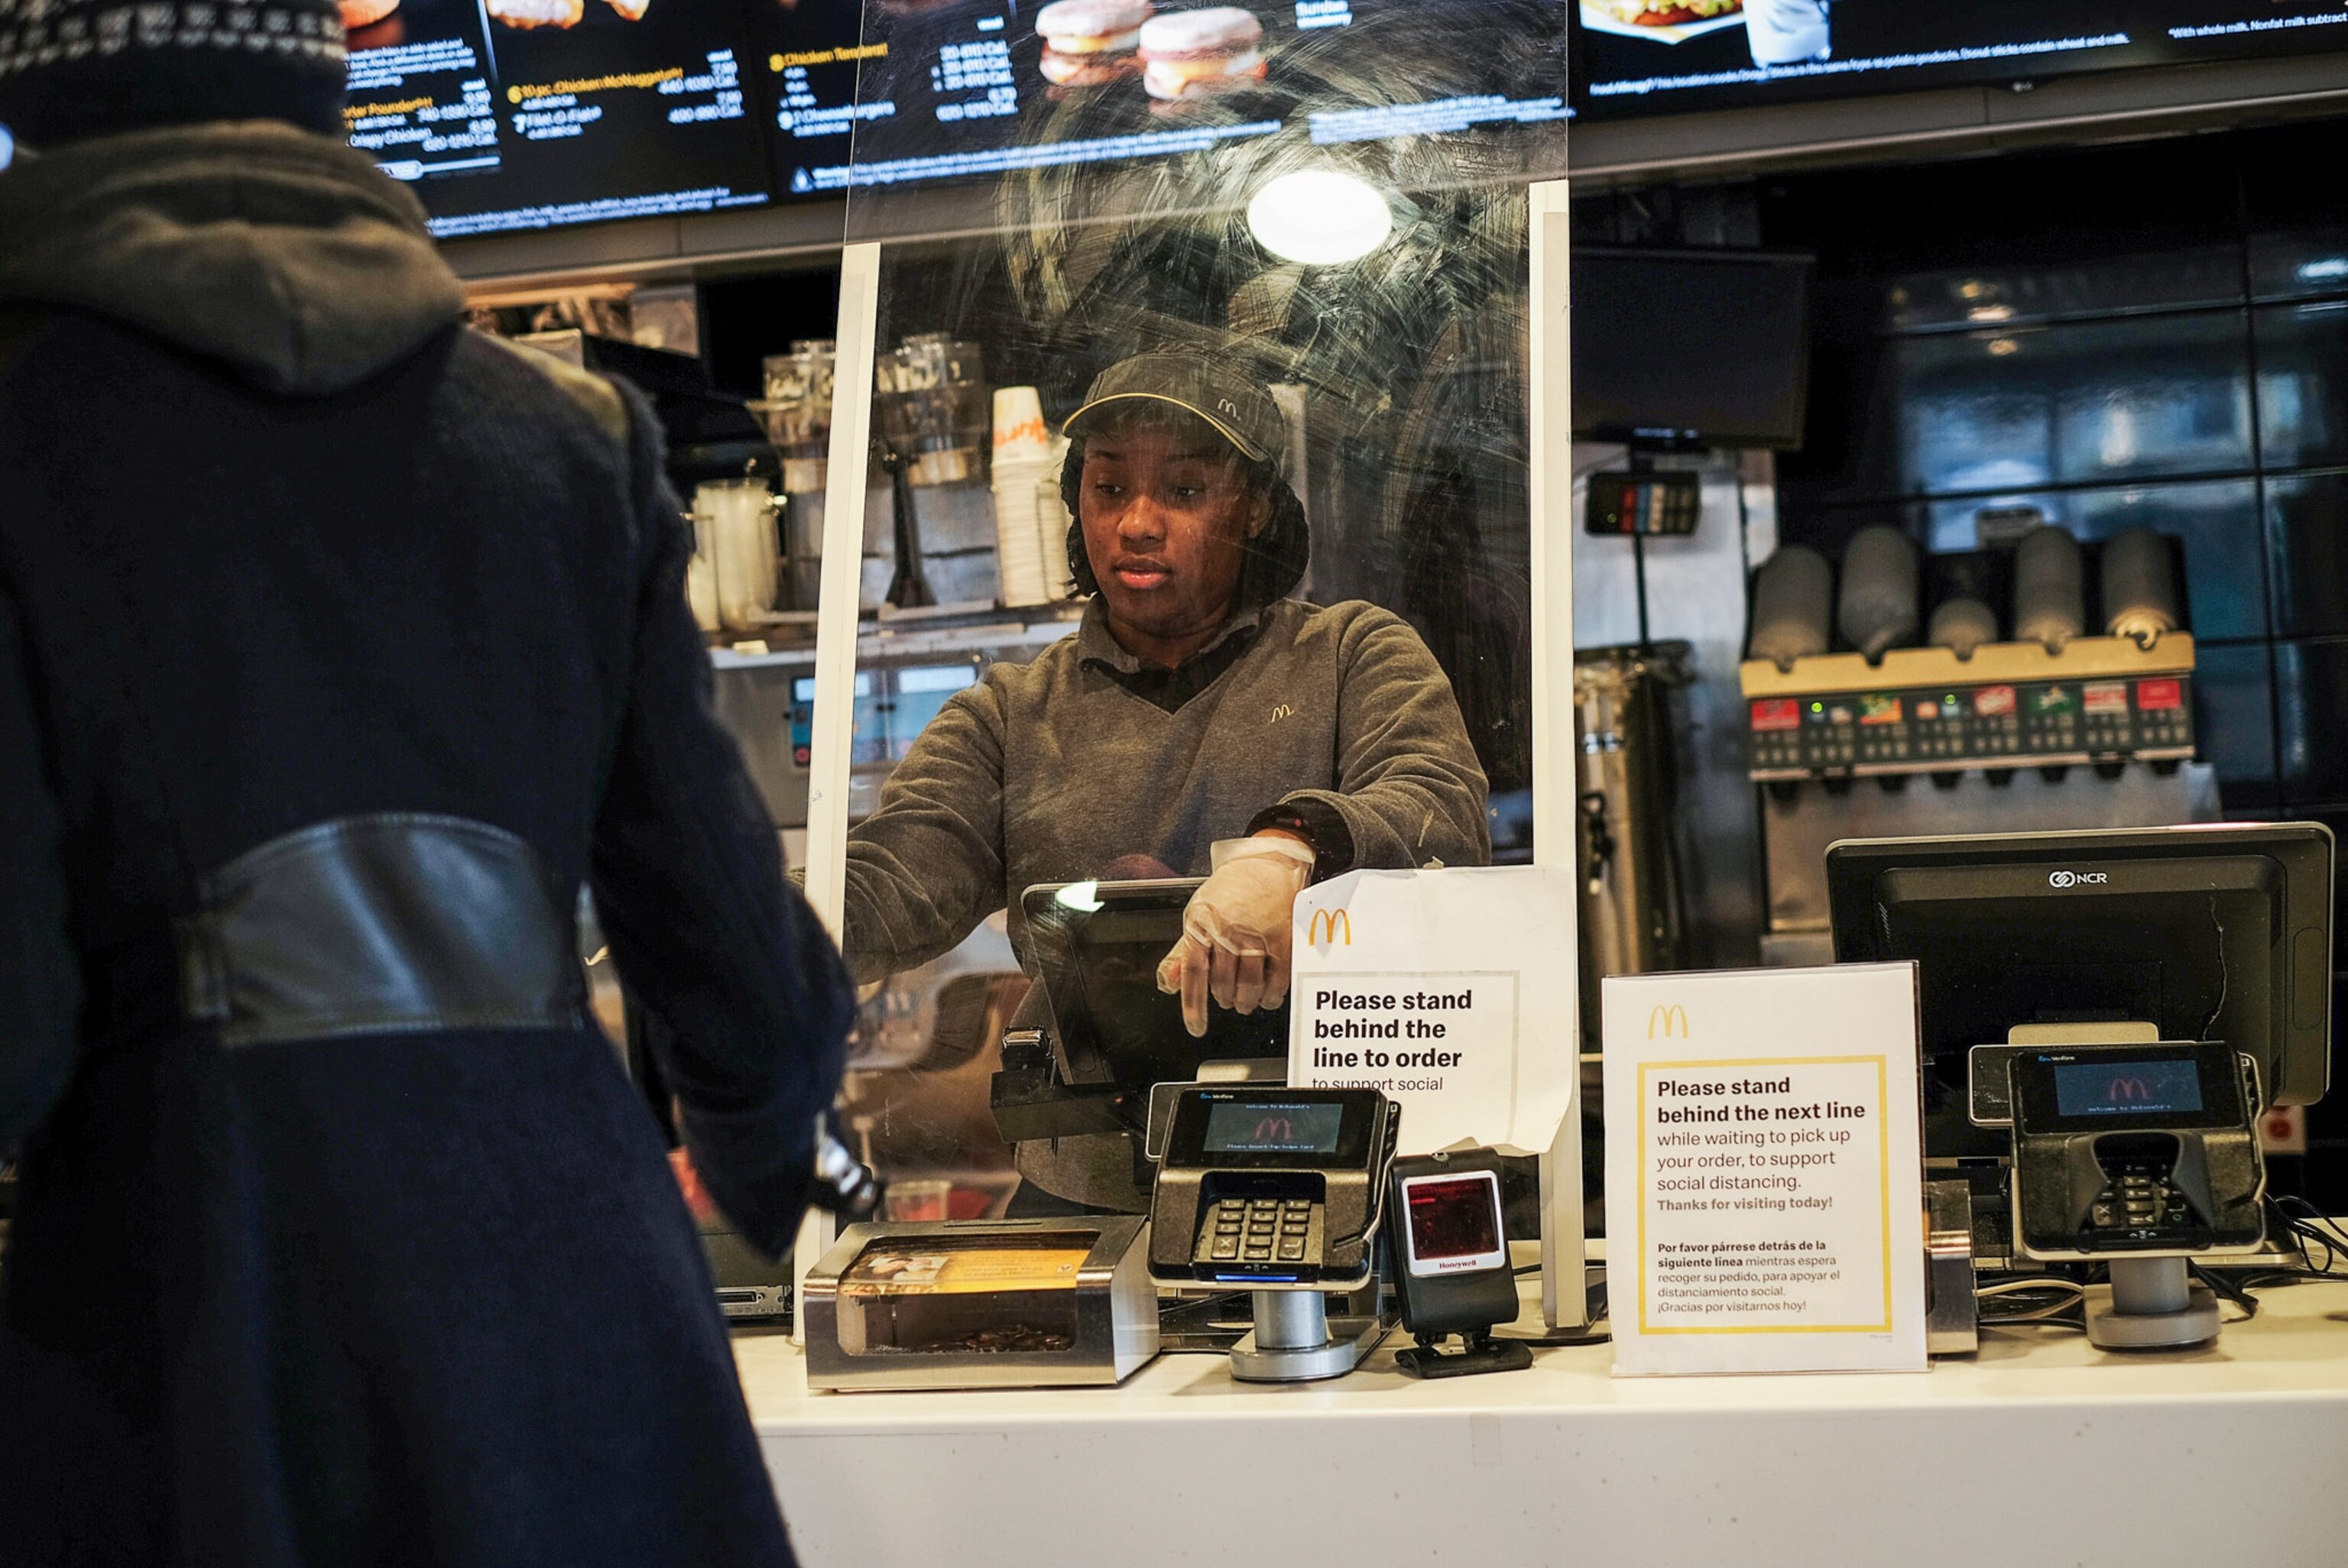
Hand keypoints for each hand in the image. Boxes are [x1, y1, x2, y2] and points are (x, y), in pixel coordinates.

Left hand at [1156, 834, 1313, 1037]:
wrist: (1268, 862)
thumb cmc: (1231, 890)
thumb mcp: (1197, 915)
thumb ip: (1182, 953)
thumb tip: (1168, 984)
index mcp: (1201, 926)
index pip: (1194, 974)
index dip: (1194, 1007)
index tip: (1196, 1029)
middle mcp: (1227, 932)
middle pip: (1223, 985)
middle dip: (1226, 1000)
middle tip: (1229, 1000)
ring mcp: (1256, 936)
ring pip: (1249, 987)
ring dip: (1247, 1002)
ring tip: (1247, 1002)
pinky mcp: (1282, 939)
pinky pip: (1276, 980)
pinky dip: (1272, 996)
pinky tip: (1268, 997)